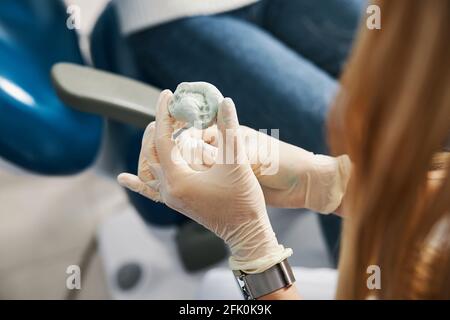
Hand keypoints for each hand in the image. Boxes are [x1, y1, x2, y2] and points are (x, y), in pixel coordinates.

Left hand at [117, 91, 291, 272]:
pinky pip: (150, 189)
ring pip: (150, 167)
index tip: (167, 94)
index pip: (162, 139)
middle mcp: (169, 189)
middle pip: (152, 152)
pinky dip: (137, 182)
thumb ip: (229, 130)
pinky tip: (124, 178)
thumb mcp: (236, 162)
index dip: (164, 114)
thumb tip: (225, 102)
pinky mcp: (177, 202)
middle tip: (172, 110)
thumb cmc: (242, 198)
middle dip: (159, 128)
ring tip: (160, 127)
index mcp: (178, 179)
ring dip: (153, 145)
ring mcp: (171, 197)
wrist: (245, 231)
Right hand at [180, 125, 350, 213]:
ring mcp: (230, 168)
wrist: (307, 185)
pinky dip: (199, 185)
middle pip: (196, 150)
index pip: (200, 132)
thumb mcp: (256, 156)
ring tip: (165, 180)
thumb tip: (198, 154)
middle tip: (161, 166)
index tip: (166, 143)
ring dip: (187, 172)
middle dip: (180, 156)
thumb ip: (229, 154)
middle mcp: (229, 150)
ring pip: (201, 168)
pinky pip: (211, 183)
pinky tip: (186, 191)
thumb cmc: (285, 162)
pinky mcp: (234, 184)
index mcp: (234, 135)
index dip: (184, 136)